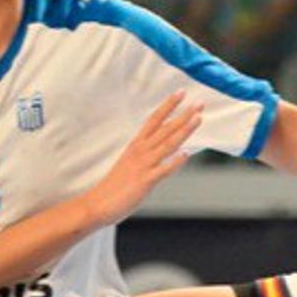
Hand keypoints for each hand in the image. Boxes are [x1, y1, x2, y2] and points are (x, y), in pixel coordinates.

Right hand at [82, 92, 199, 226]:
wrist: (97, 204)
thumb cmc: (115, 184)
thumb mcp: (131, 161)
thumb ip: (147, 152)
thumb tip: (163, 145)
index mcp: (137, 144)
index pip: (154, 119)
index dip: (168, 105)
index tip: (181, 92)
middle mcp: (141, 151)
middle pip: (165, 128)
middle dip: (183, 114)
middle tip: (199, 103)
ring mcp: (144, 165)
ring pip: (168, 144)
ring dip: (184, 130)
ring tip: (198, 119)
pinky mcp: (145, 181)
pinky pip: (163, 170)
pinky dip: (175, 162)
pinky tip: (186, 154)